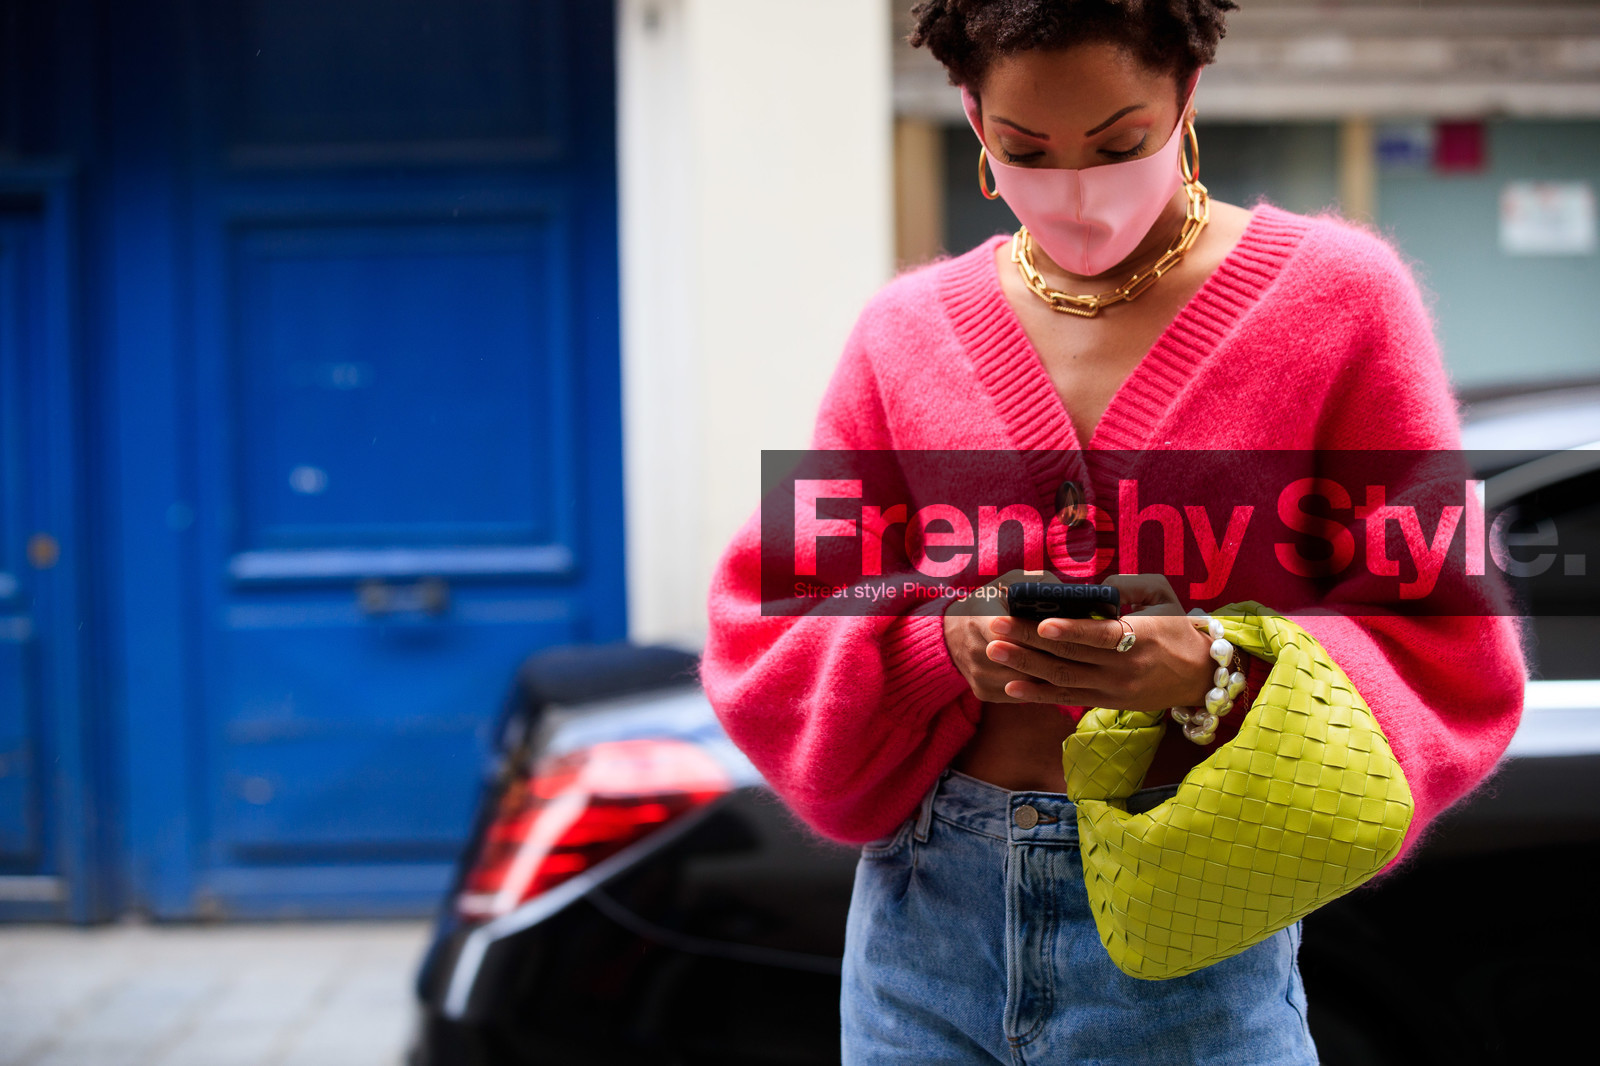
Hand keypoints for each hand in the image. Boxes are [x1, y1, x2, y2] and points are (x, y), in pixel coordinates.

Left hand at [943, 573, 1215, 710]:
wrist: (1202, 675)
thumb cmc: (1179, 627)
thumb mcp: (1163, 596)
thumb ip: (1129, 585)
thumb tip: (1096, 586)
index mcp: (1138, 637)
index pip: (1099, 636)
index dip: (1071, 631)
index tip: (1043, 624)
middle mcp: (1123, 668)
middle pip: (1069, 656)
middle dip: (1029, 641)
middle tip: (996, 628)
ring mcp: (1112, 689)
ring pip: (1062, 679)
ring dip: (1025, 666)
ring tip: (994, 652)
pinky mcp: (1106, 702)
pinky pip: (1067, 698)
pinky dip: (1037, 694)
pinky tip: (1011, 687)